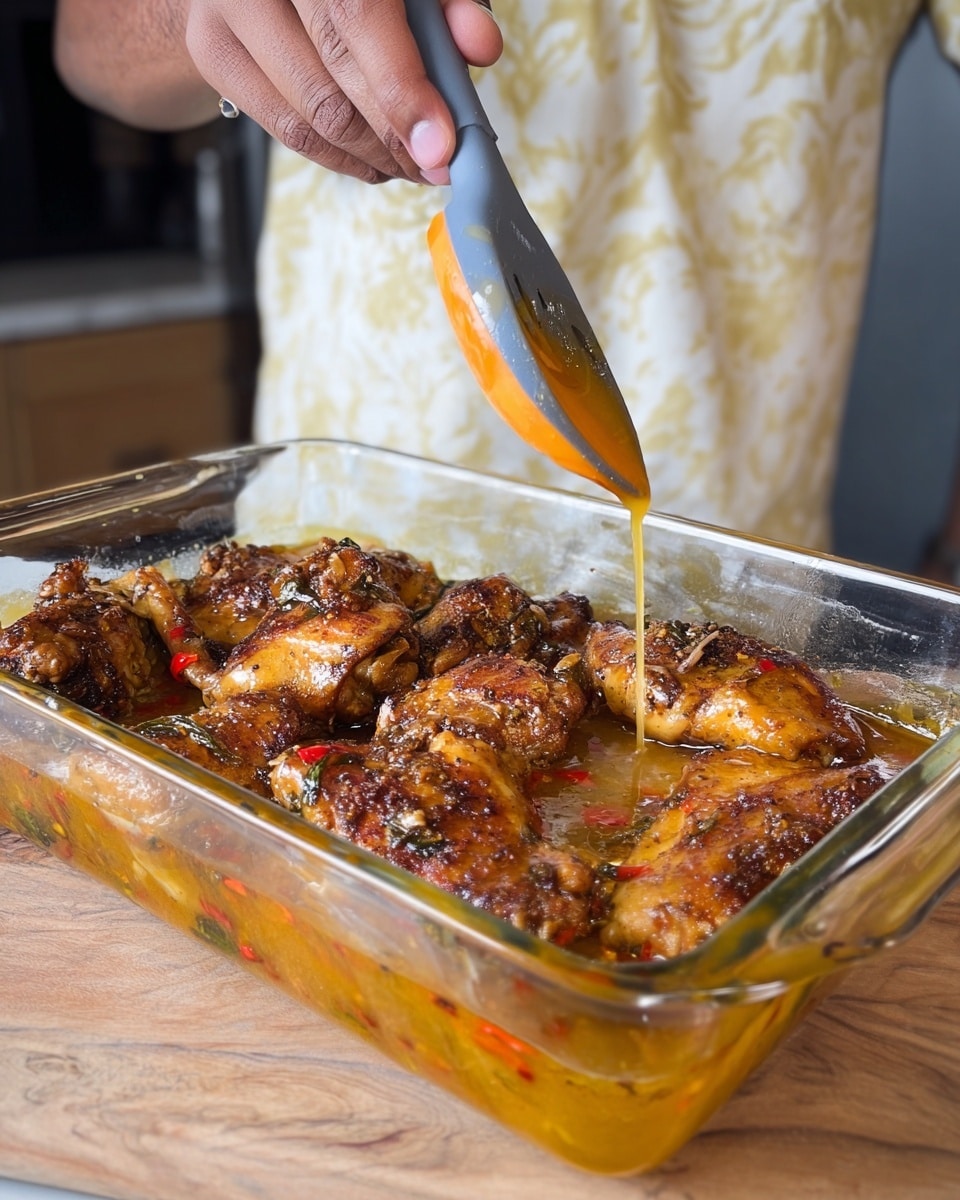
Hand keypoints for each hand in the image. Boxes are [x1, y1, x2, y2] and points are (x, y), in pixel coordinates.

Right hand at [185, 0, 501, 181]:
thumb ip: (448, 4)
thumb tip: (480, 45)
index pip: (358, 12)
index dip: (402, 85)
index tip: (440, 145)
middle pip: (335, 70)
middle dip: (396, 134)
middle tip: (438, 166)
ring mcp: (226, 5)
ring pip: (312, 112)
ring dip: (373, 155)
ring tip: (411, 166)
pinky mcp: (210, 49)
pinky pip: (286, 130)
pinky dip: (340, 158)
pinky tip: (374, 163)